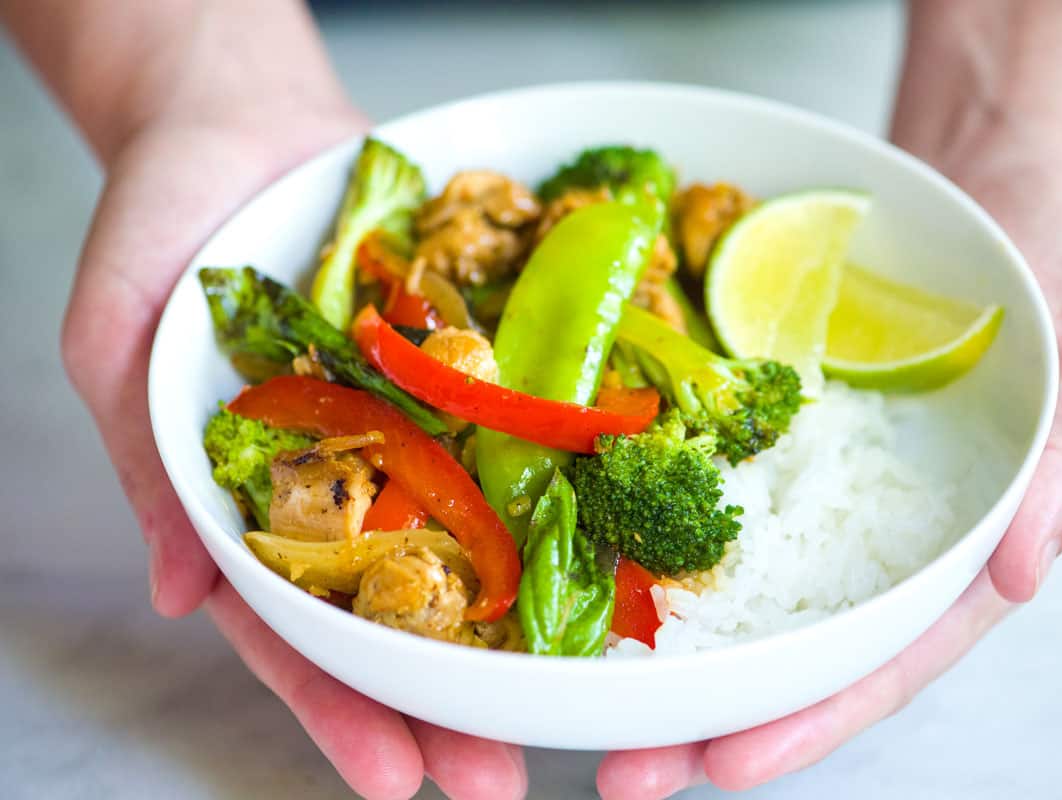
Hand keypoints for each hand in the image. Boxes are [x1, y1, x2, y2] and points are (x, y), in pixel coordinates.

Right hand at [61, 108, 527, 798]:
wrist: (243, 127)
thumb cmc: (161, 229)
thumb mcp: (120, 342)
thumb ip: (150, 465)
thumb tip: (177, 592)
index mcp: (262, 506)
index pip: (300, 633)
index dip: (342, 711)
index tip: (395, 780)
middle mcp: (350, 482)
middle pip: (403, 614)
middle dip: (447, 704)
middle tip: (500, 780)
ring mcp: (414, 433)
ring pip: (472, 544)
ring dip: (517, 630)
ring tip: (573, 708)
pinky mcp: (466, 374)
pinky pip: (515, 437)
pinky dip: (556, 494)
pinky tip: (608, 552)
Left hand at [595, 155, 1061, 797]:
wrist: (986, 186)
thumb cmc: (1061, 279)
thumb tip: (1020, 571)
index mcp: (948, 552)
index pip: (881, 658)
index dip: (809, 720)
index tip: (727, 765)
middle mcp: (861, 534)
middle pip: (780, 644)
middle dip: (701, 716)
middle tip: (617, 770)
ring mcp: (799, 478)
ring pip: (722, 578)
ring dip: (650, 642)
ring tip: (574, 698)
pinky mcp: (755, 422)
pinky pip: (693, 476)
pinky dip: (641, 521)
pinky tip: (578, 552)